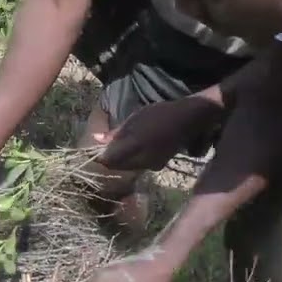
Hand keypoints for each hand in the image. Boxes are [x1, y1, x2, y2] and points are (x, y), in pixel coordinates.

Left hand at [95, 96, 222, 171]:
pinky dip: (132, 159)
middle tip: (106, 144)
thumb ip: (115, 133)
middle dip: (109, 158)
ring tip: (120, 143)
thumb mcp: (135, 119)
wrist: (188, 119)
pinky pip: (138, 166)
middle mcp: (142, 161)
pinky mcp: (158, 165)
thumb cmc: (160, 114)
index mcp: (134, 147)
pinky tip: (135, 147)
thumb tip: (95, 139)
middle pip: (117, 166)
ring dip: (120, 159)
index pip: (108, 160)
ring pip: (127, 167)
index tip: (93, 148)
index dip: (99, 156)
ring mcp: (151, 165)